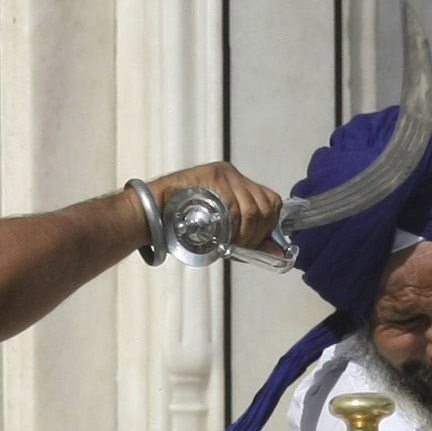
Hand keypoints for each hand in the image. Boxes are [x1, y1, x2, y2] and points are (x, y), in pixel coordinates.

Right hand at [141, 161, 283, 255]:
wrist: (152, 215)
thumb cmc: (182, 226)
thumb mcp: (222, 235)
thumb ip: (251, 241)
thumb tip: (279, 255)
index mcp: (238, 185)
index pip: (271, 202)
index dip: (269, 226)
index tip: (254, 243)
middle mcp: (234, 176)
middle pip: (268, 205)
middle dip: (259, 233)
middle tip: (241, 246)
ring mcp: (225, 174)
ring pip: (255, 208)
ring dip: (248, 233)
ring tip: (231, 244)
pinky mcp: (214, 176)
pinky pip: (237, 206)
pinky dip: (236, 227)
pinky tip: (225, 237)